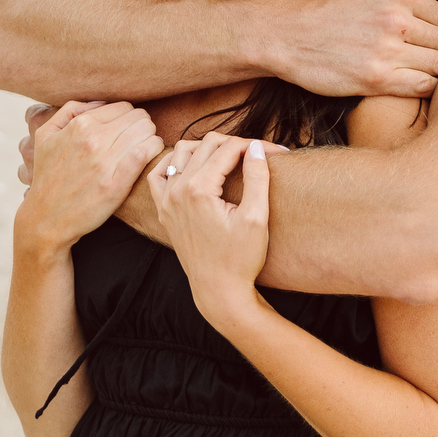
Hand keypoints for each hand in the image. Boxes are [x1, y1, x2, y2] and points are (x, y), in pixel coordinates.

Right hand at [15, 101, 162, 255]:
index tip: (129, 130)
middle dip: (142, 126)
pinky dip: (153, 150)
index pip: (124, 107)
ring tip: (144, 148)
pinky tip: (149, 157)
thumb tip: (100, 101)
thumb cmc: (48, 176)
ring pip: (147, 132)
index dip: (130, 117)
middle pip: (139, 118)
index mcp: (79, 125)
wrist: (46, 218)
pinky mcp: (116, 184)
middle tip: (139, 139)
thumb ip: (70, 110)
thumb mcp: (45, 136)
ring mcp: (105, 162)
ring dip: (150, 138)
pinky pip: (145, 153)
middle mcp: (93, 140)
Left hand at [148, 133, 270, 323]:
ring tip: (232, 157)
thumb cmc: (240, 259)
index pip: (228, 149)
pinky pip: (159, 173)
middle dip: (236, 145)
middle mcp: (176, 190)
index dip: (256, 147)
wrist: (219, 291)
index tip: (277, 153)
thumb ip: (257, 177)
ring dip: (207, 148)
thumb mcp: (256, 218)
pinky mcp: (164, 210)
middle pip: (207, 145)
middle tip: (260, 155)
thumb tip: (254, 147)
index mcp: (198, 190)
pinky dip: (175, 162)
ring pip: (182, 152)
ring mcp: (166, 200)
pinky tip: (194, 166)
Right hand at [267, 0, 437, 97]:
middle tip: (417, 55)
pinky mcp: (377, 79)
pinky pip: (423, 86)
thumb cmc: (328, 8)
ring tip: (413, 69)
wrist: (290, 36)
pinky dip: (425, 87)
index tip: (422, 38)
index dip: (436, 29)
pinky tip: (409, 82)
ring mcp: (387, 50)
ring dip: (431, 70)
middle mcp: (396, 20)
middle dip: (436, 50)